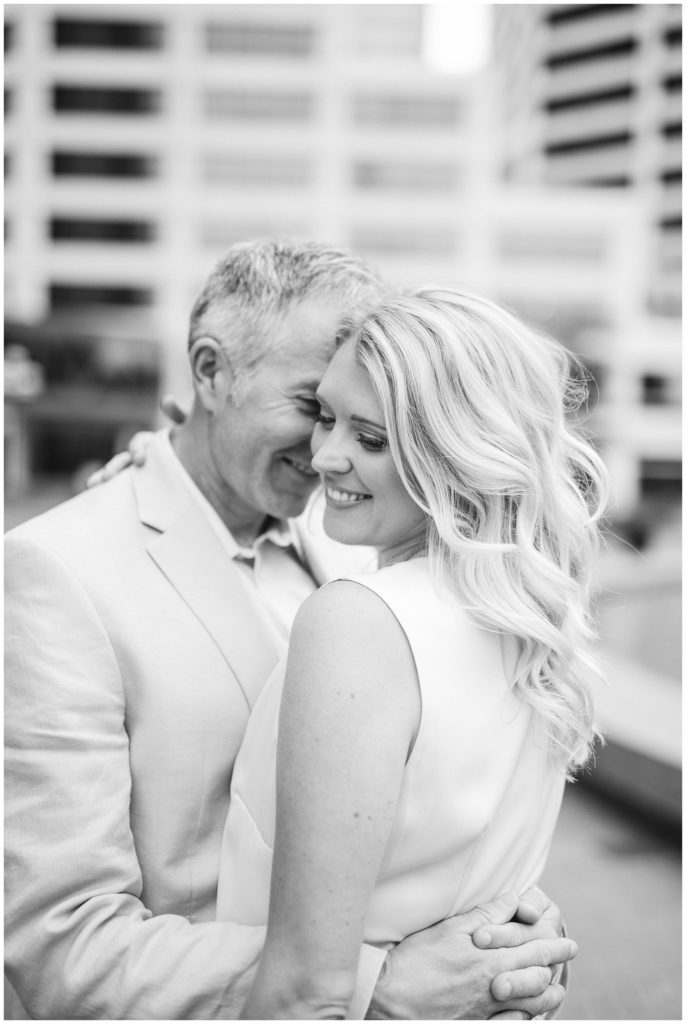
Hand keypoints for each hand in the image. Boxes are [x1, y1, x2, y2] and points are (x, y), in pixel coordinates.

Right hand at [86, 394, 187, 487]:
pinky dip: (111, 492)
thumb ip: (180, 415)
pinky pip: (124, 490)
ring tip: (91, 485)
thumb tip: (166, 400)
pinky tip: (97, 496)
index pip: (139, 443)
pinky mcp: (141, 489)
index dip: (137, 449)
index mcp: (153, 443)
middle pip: (123, 459)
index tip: (140, 459)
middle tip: (107, 476)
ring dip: (103, 477)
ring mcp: (140, 474)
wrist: (203, 471)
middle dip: (114, 467)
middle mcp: (142, 457)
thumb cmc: (197, 446)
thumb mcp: (190, 430)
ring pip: (118, 474)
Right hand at [367, 892, 574, 1019]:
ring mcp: (486, 1012)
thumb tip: (515, 900)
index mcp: (492, 961)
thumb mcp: (451, 928)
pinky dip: (524, 1019)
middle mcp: (494, 988)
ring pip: (530, 1006)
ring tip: (556, 989)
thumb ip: (487, 915)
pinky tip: (527, 1015)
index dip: (555, 947)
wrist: (391, 997)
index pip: (534, 951)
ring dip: (547, 997)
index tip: (570, 944)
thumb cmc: (418, 958)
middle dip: (555, 968)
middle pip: (537, 979)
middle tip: (567, 958)